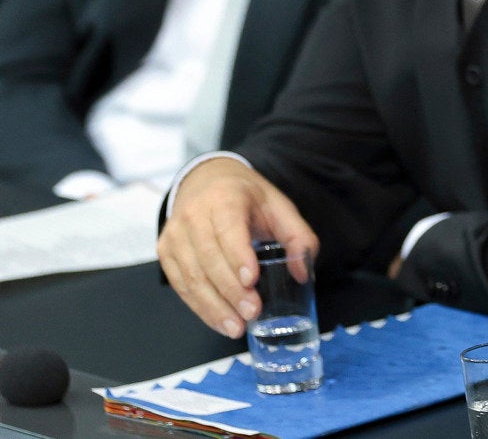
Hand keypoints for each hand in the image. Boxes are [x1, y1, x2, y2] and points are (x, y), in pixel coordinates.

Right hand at [156, 158, 317, 338]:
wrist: (206, 180)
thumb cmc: (246, 197)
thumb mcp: (278, 206)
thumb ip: (298, 236)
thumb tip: (303, 272)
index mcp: (224, 198)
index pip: (228, 230)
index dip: (237, 256)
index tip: (252, 280)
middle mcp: (193, 215)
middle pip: (208, 259)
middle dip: (231, 290)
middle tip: (252, 312)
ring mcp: (175, 234)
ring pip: (191, 276)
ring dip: (214, 306)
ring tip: (236, 327)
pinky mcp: (165, 252)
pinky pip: (180, 284)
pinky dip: (199, 307)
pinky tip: (219, 320)